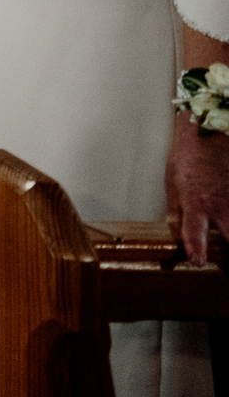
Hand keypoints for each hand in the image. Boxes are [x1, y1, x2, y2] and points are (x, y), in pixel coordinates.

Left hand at [166, 116, 228, 263]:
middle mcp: (221, 206)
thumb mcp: (172, 183)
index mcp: (196, 203)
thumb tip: (175, 229)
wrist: (210, 131)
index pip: (194, 233)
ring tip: (226, 241)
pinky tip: (227, 212)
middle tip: (228, 265)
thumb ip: (176, 210)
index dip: (196, 250)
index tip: (198, 262)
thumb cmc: (189, 154)